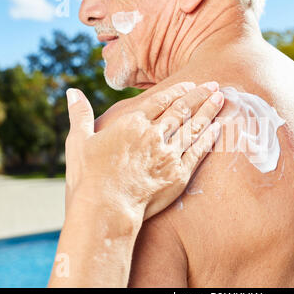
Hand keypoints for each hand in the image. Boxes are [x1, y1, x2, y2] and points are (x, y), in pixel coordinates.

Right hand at [65, 82, 223, 220]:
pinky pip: (198, 151)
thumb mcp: (79, 141)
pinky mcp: (179, 174)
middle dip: (200, 95)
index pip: (161, 101)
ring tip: (221, 98)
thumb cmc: (88, 177)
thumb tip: (72, 91)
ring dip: (209, 111)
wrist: (106, 209)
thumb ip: (80, 114)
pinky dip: (210, 138)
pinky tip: (219, 128)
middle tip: (215, 84)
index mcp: (133, 123)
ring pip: (194, 127)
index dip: (178, 91)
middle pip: (182, 110)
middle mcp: (154, 134)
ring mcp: (169, 154)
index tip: (190, 84)